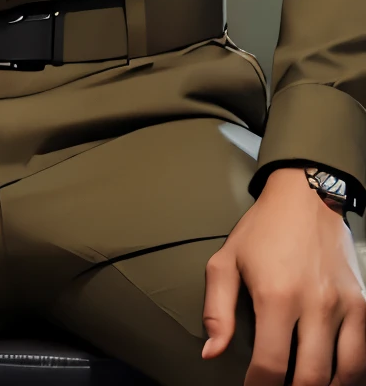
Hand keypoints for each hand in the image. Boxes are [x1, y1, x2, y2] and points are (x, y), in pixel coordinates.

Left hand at [203, 167, 365, 383]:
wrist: (305, 196)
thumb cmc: (263, 229)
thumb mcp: (226, 261)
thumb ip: (217, 311)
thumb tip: (212, 353)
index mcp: (276, 296)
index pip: (271, 366)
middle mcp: (314, 304)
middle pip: (310, 378)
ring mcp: (343, 305)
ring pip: (343, 374)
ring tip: (303, 385)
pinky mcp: (361, 303)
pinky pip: (362, 356)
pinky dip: (349, 376)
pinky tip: (332, 378)